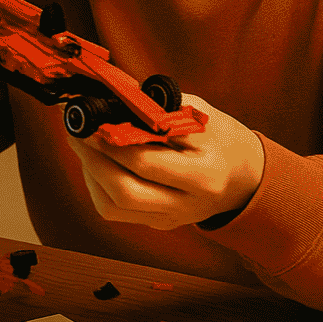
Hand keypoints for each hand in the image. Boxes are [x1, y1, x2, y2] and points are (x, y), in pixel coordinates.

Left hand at [69, 93, 264, 230]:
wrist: (245, 177)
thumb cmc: (221, 138)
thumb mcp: (200, 115)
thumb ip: (158, 109)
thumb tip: (112, 98)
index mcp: (204, 175)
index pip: (147, 163)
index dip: (111, 142)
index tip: (90, 120)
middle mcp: (187, 205)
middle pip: (125, 192)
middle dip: (92, 159)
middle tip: (76, 132)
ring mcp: (171, 218)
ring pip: (115, 207)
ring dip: (90, 173)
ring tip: (82, 144)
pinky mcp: (158, 223)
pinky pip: (117, 211)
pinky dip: (98, 186)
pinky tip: (94, 162)